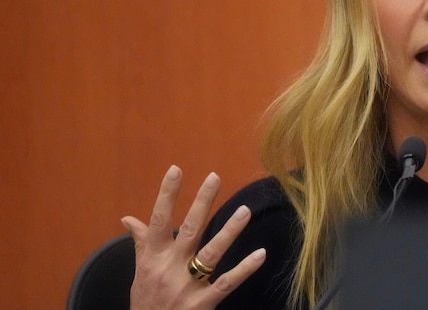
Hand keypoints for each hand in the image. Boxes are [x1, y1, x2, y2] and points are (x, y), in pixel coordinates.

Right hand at [121, 166, 265, 308]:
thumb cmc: (146, 301)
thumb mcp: (140, 272)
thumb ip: (141, 243)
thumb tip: (128, 218)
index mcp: (153, 258)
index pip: (158, 221)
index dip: (167, 195)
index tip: (176, 169)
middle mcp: (169, 269)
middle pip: (188, 230)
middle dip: (201, 203)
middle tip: (214, 177)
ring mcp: (187, 286)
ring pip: (210, 253)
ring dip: (229, 231)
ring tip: (244, 210)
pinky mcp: (203, 304)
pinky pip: (227, 283)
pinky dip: (244, 269)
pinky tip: (260, 254)